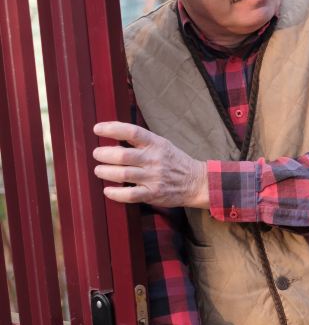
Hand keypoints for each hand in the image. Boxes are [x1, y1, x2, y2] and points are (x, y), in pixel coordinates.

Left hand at [92, 121, 208, 208]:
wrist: (196, 182)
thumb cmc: (174, 162)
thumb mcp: (163, 144)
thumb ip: (142, 141)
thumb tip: (113, 134)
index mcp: (156, 144)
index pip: (132, 132)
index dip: (112, 129)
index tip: (97, 129)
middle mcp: (154, 159)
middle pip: (122, 155)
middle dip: (104, 154)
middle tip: (97, 154)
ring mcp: (154, 177)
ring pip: (122, 174)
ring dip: (105, 172)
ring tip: (99, 170)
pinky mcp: (153, 194)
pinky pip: (129, 194)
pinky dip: (115, 193)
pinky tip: (108, 190)